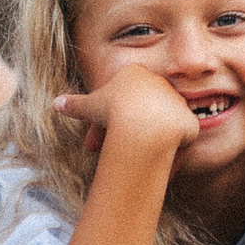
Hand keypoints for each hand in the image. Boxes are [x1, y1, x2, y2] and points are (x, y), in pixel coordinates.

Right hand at [54, 63, 198, 157]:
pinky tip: (151, 170)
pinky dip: (162, 155)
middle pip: (136, 113)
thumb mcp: (89, 106)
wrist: (145, 126)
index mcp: (135, 74)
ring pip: (154, 128)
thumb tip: (56, 103)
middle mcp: (159, 84)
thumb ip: (74, 103)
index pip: (115, 99)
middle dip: (119, 135)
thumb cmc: (115, 111)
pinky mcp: (189, 121)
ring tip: (130, 165)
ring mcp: (176, 102)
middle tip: (107, 156)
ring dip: (141, 145)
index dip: (101, 123)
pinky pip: (174, 142)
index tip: (93, 144)